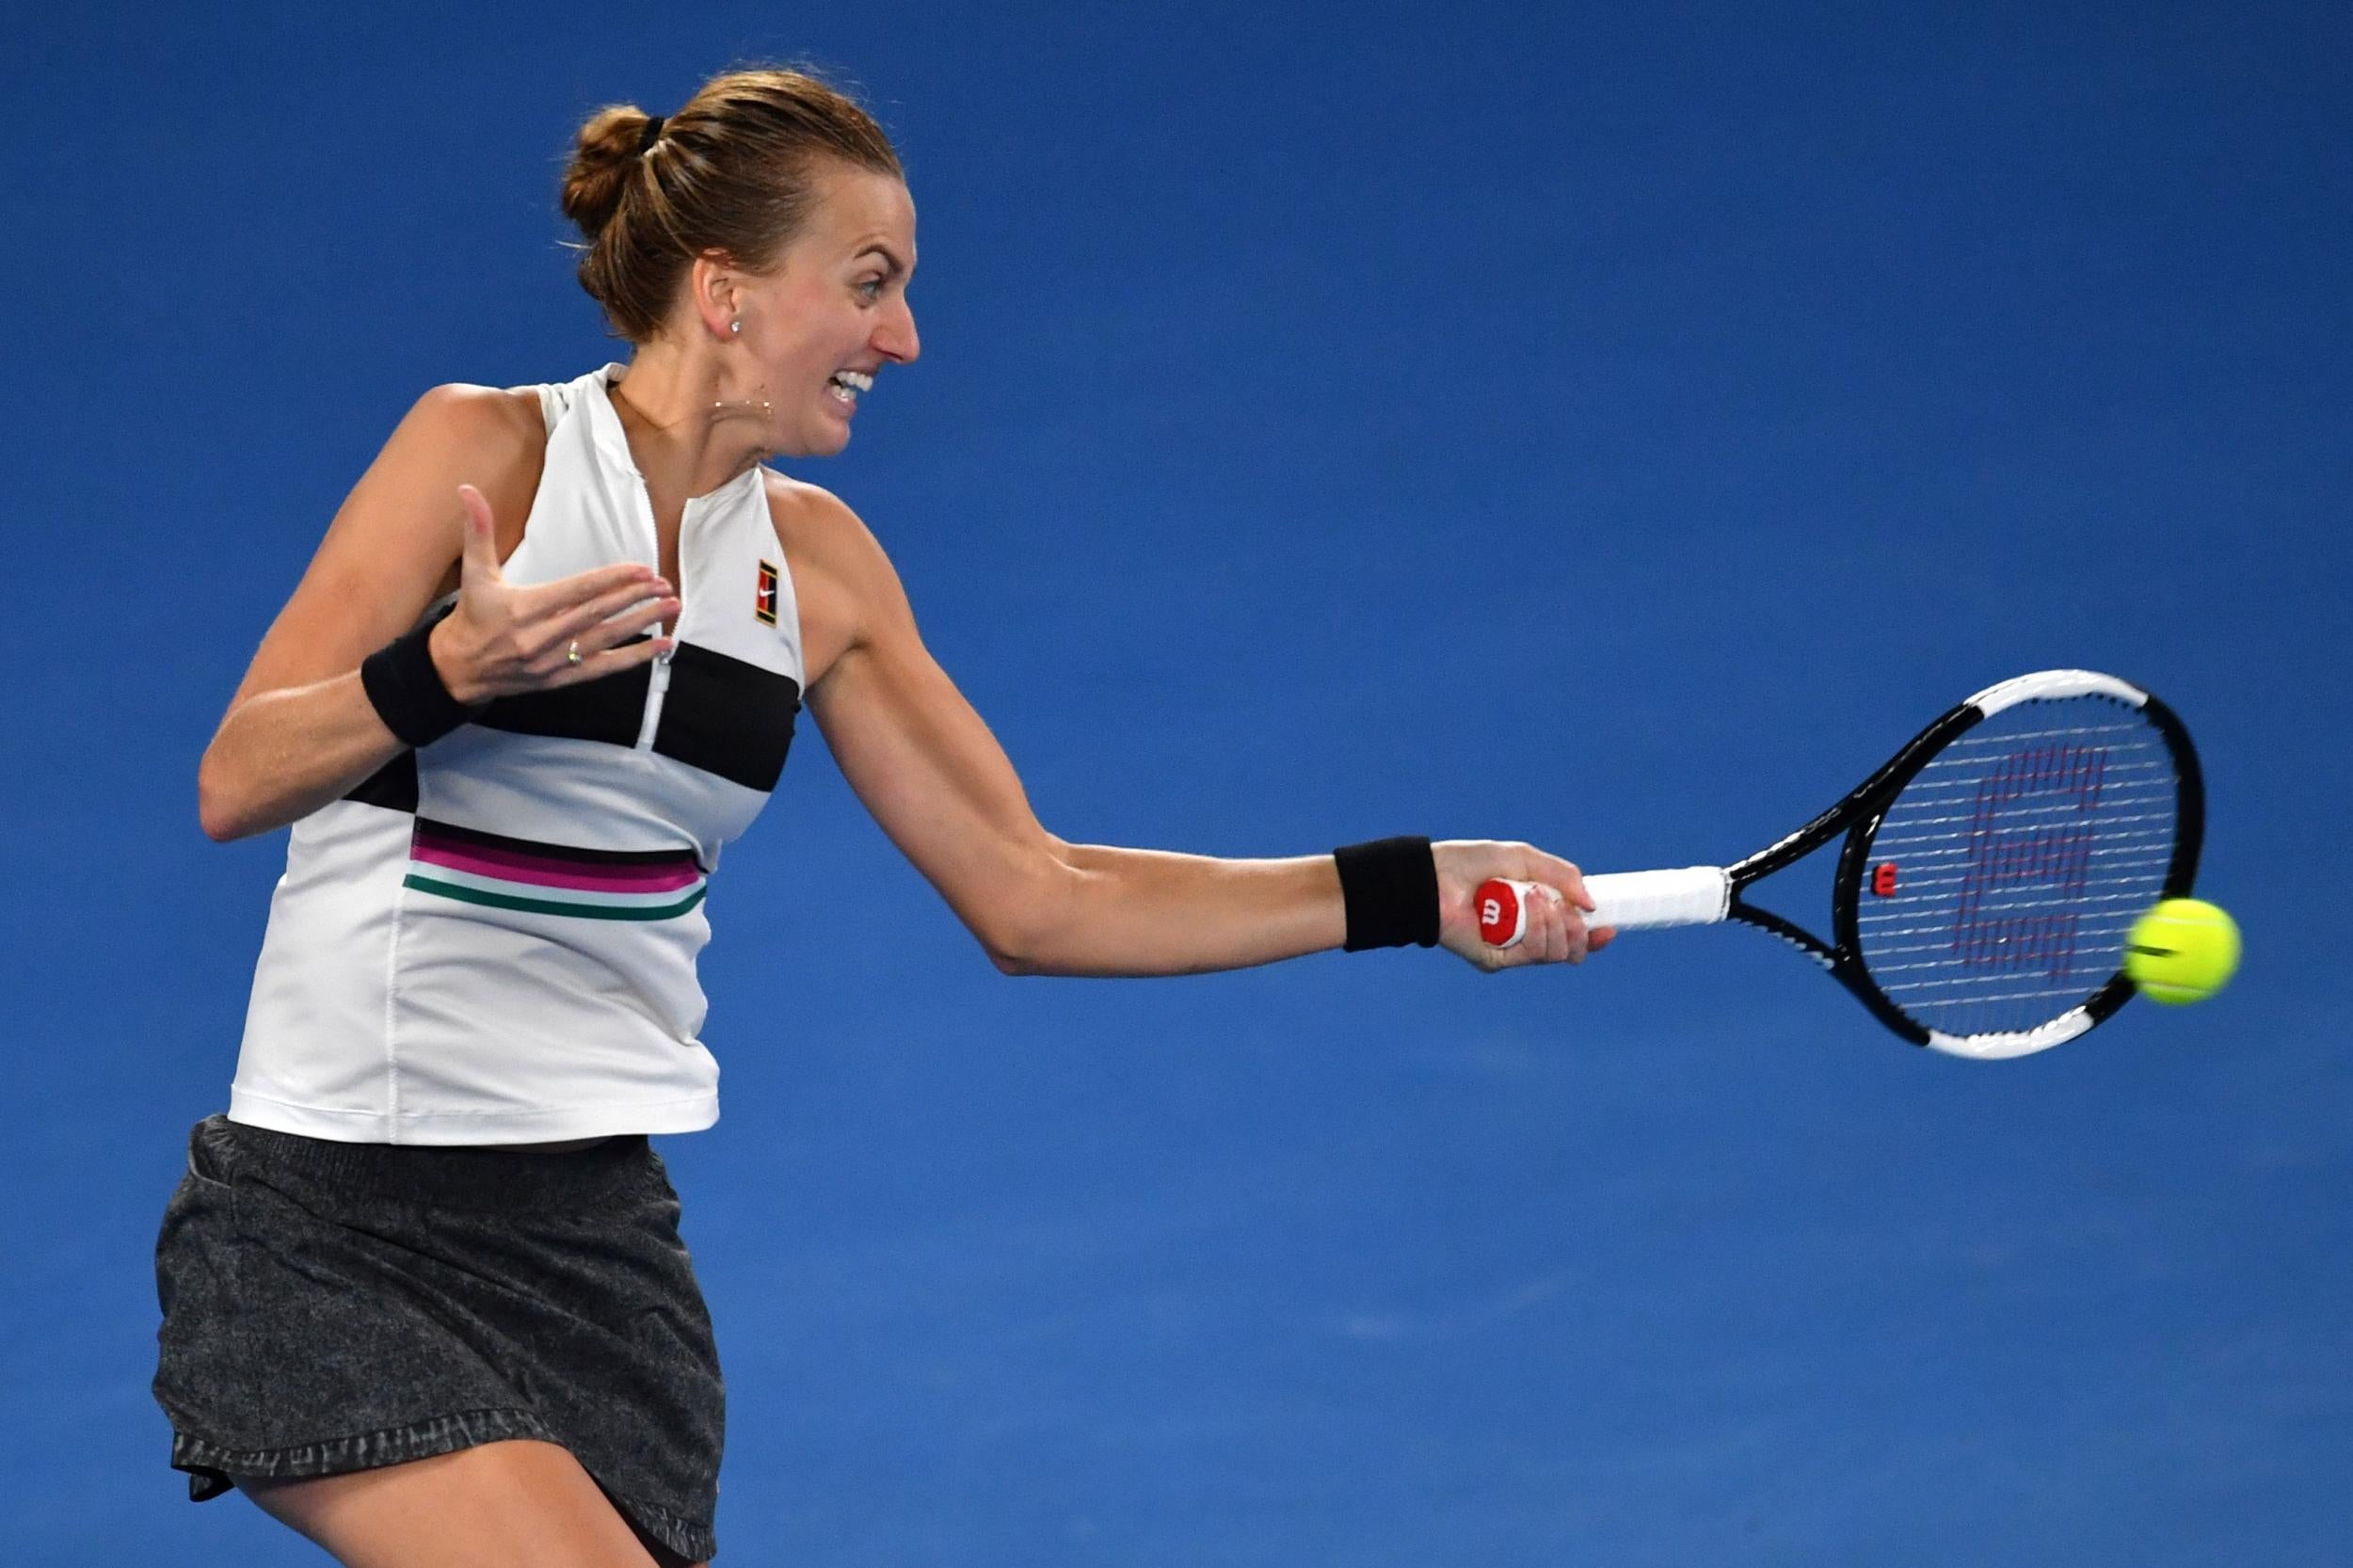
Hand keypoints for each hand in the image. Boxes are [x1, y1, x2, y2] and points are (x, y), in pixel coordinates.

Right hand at [428, 484, 678, 704]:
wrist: (458, 668)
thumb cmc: (472, 617)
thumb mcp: (475, 572)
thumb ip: (478, 530)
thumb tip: (467, 490)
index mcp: (524, 608)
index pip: (578, 591)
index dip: (612, 580)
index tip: (641, 570)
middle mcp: (541, 636)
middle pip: (597, 614)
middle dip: (634, 598)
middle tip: (665, 585)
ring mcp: (553, 660)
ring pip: (605, 640)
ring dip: (642, 623)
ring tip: (670, 607)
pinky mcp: (561, 678)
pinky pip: (603, 668)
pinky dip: (634, 658)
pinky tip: (661, 647)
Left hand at [1431, 839, 1616, 971]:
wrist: (1434, 878)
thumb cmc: (1472, 864)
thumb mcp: (1524, 859)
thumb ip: (1562, 875)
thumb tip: (1592, 903)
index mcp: (1533, 915)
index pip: (1571, 936)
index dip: (1593, 936)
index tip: (1610, 927)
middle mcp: (1525, 936)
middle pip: (1570, 949)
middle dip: (1576, 927)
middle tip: (1562, 905)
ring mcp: (1511, 950)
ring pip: (1557, 952)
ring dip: (1555, 923)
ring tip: (1535, 897)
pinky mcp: (1496, 960)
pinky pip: (1534, 955)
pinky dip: (1539, 929)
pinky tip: (1529, 906)